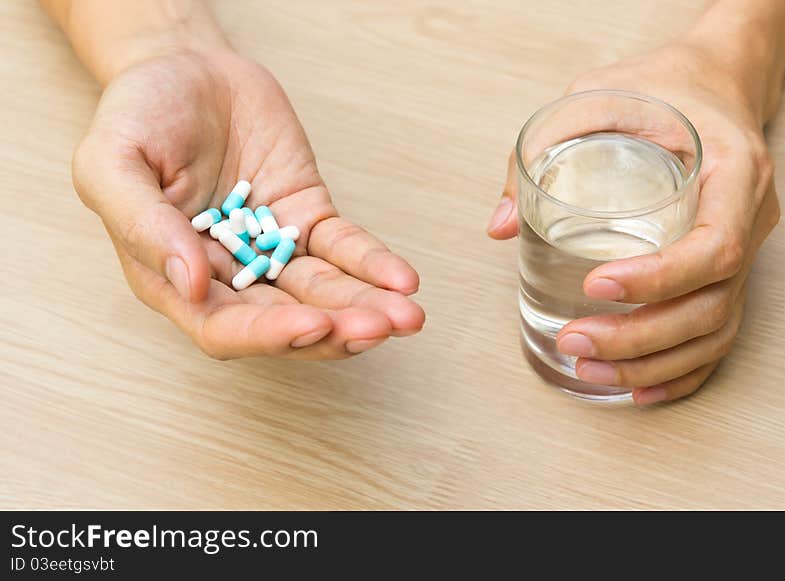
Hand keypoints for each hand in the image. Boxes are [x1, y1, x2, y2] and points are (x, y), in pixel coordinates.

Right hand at [74, 48, 423, 358]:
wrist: (185, 69)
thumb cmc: (137, 116)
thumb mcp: (111, 162)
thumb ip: (142, 223)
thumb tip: (190, 284)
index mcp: (172, 277)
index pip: (222, 327)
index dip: (268, 335)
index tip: (313, 325)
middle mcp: (227, 276)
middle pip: (285, 319)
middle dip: (334, 329)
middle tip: (377, 327)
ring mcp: (272, 249)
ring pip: (324, 292)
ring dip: (365, 307)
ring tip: (407, 316)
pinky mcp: (307, 219)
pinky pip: (343, 248)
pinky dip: (373, 264)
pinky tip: (403, 280)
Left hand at [488, 44, 778, 403]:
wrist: (711, 85)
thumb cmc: (658, 89)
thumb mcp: (596, 93)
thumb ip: (545, 146)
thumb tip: (500, 225)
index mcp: (735, 170)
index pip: (712, 245)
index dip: (658, 279)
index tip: (594, 284)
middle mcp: (751, 217)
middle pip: (712, 303)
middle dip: (641, 337)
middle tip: (575, 341)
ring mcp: (746, 249)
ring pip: (716, 330)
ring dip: (653, 363)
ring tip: (589, 369)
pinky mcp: (730, 271)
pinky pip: (718, 334)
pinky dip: (681, 371)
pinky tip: (637, 387)